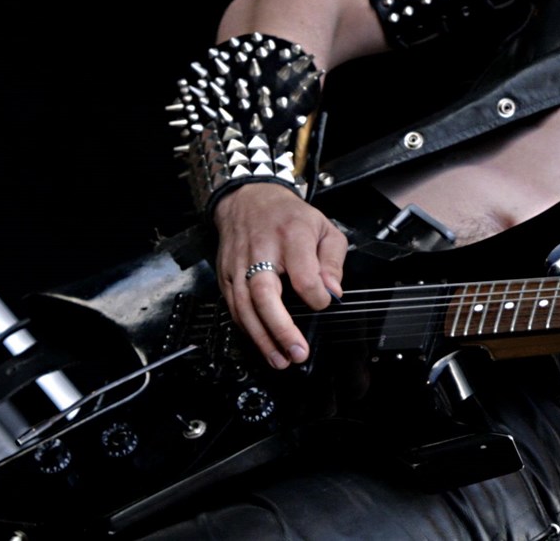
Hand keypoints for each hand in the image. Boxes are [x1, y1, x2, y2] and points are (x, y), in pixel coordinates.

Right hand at [213, 182, 345, 369]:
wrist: (249, 199)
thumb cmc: (289, 217)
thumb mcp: (323, 228)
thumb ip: (333, 260)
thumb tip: (334, 291)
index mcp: (291, 236)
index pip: (303, 274)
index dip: (316, 296)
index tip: (323, 304)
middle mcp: (261, 251)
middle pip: (265, 294)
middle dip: (281, 329)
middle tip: (297, 352)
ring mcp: (239, 265)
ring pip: (245, 306)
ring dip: (262, 338)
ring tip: (280, 359)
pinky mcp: (226, 275)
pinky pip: (233, 308)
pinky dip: (247, 329)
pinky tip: (262, 344)